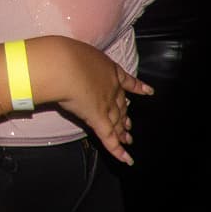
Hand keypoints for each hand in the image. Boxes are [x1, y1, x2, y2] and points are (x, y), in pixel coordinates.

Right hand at [40, 35, 152, 166]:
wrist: (63, 65)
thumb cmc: (65, 54)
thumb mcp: (77, 53)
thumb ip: (77, 61)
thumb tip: (65, 62)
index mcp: (109, 70)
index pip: (126, 81)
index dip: (137, 87)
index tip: (147, 91)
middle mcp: (111, 88)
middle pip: (121, 104)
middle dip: (125, 115)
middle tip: (130, 124)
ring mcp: (106, 104)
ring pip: (117, 121)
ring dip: (123, 131)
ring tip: (128, 139)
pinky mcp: (98, 119)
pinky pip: (109, 137)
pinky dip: (118, 150)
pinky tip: (126, 159)